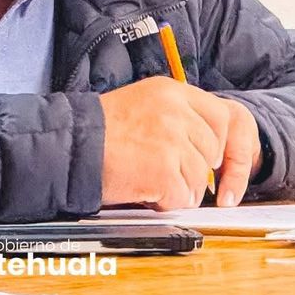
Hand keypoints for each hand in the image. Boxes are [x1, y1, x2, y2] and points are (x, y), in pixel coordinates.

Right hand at [98, 77, 262, 209]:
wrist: (69, 146)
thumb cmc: (100, 132)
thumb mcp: (143, 105)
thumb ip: (178, 117)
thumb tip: (209, 149)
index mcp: (172, 91)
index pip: (224, 117)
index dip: (224, 146)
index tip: (217, 164)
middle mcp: (175, 110)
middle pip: (212, 152)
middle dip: (194, 172)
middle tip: (166, 174)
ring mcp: (171, 139)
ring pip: (200, 179)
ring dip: (178, 189)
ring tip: (147, 179)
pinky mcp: (163, 168)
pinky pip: (182, 198)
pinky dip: (164, 202)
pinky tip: (143, 190)